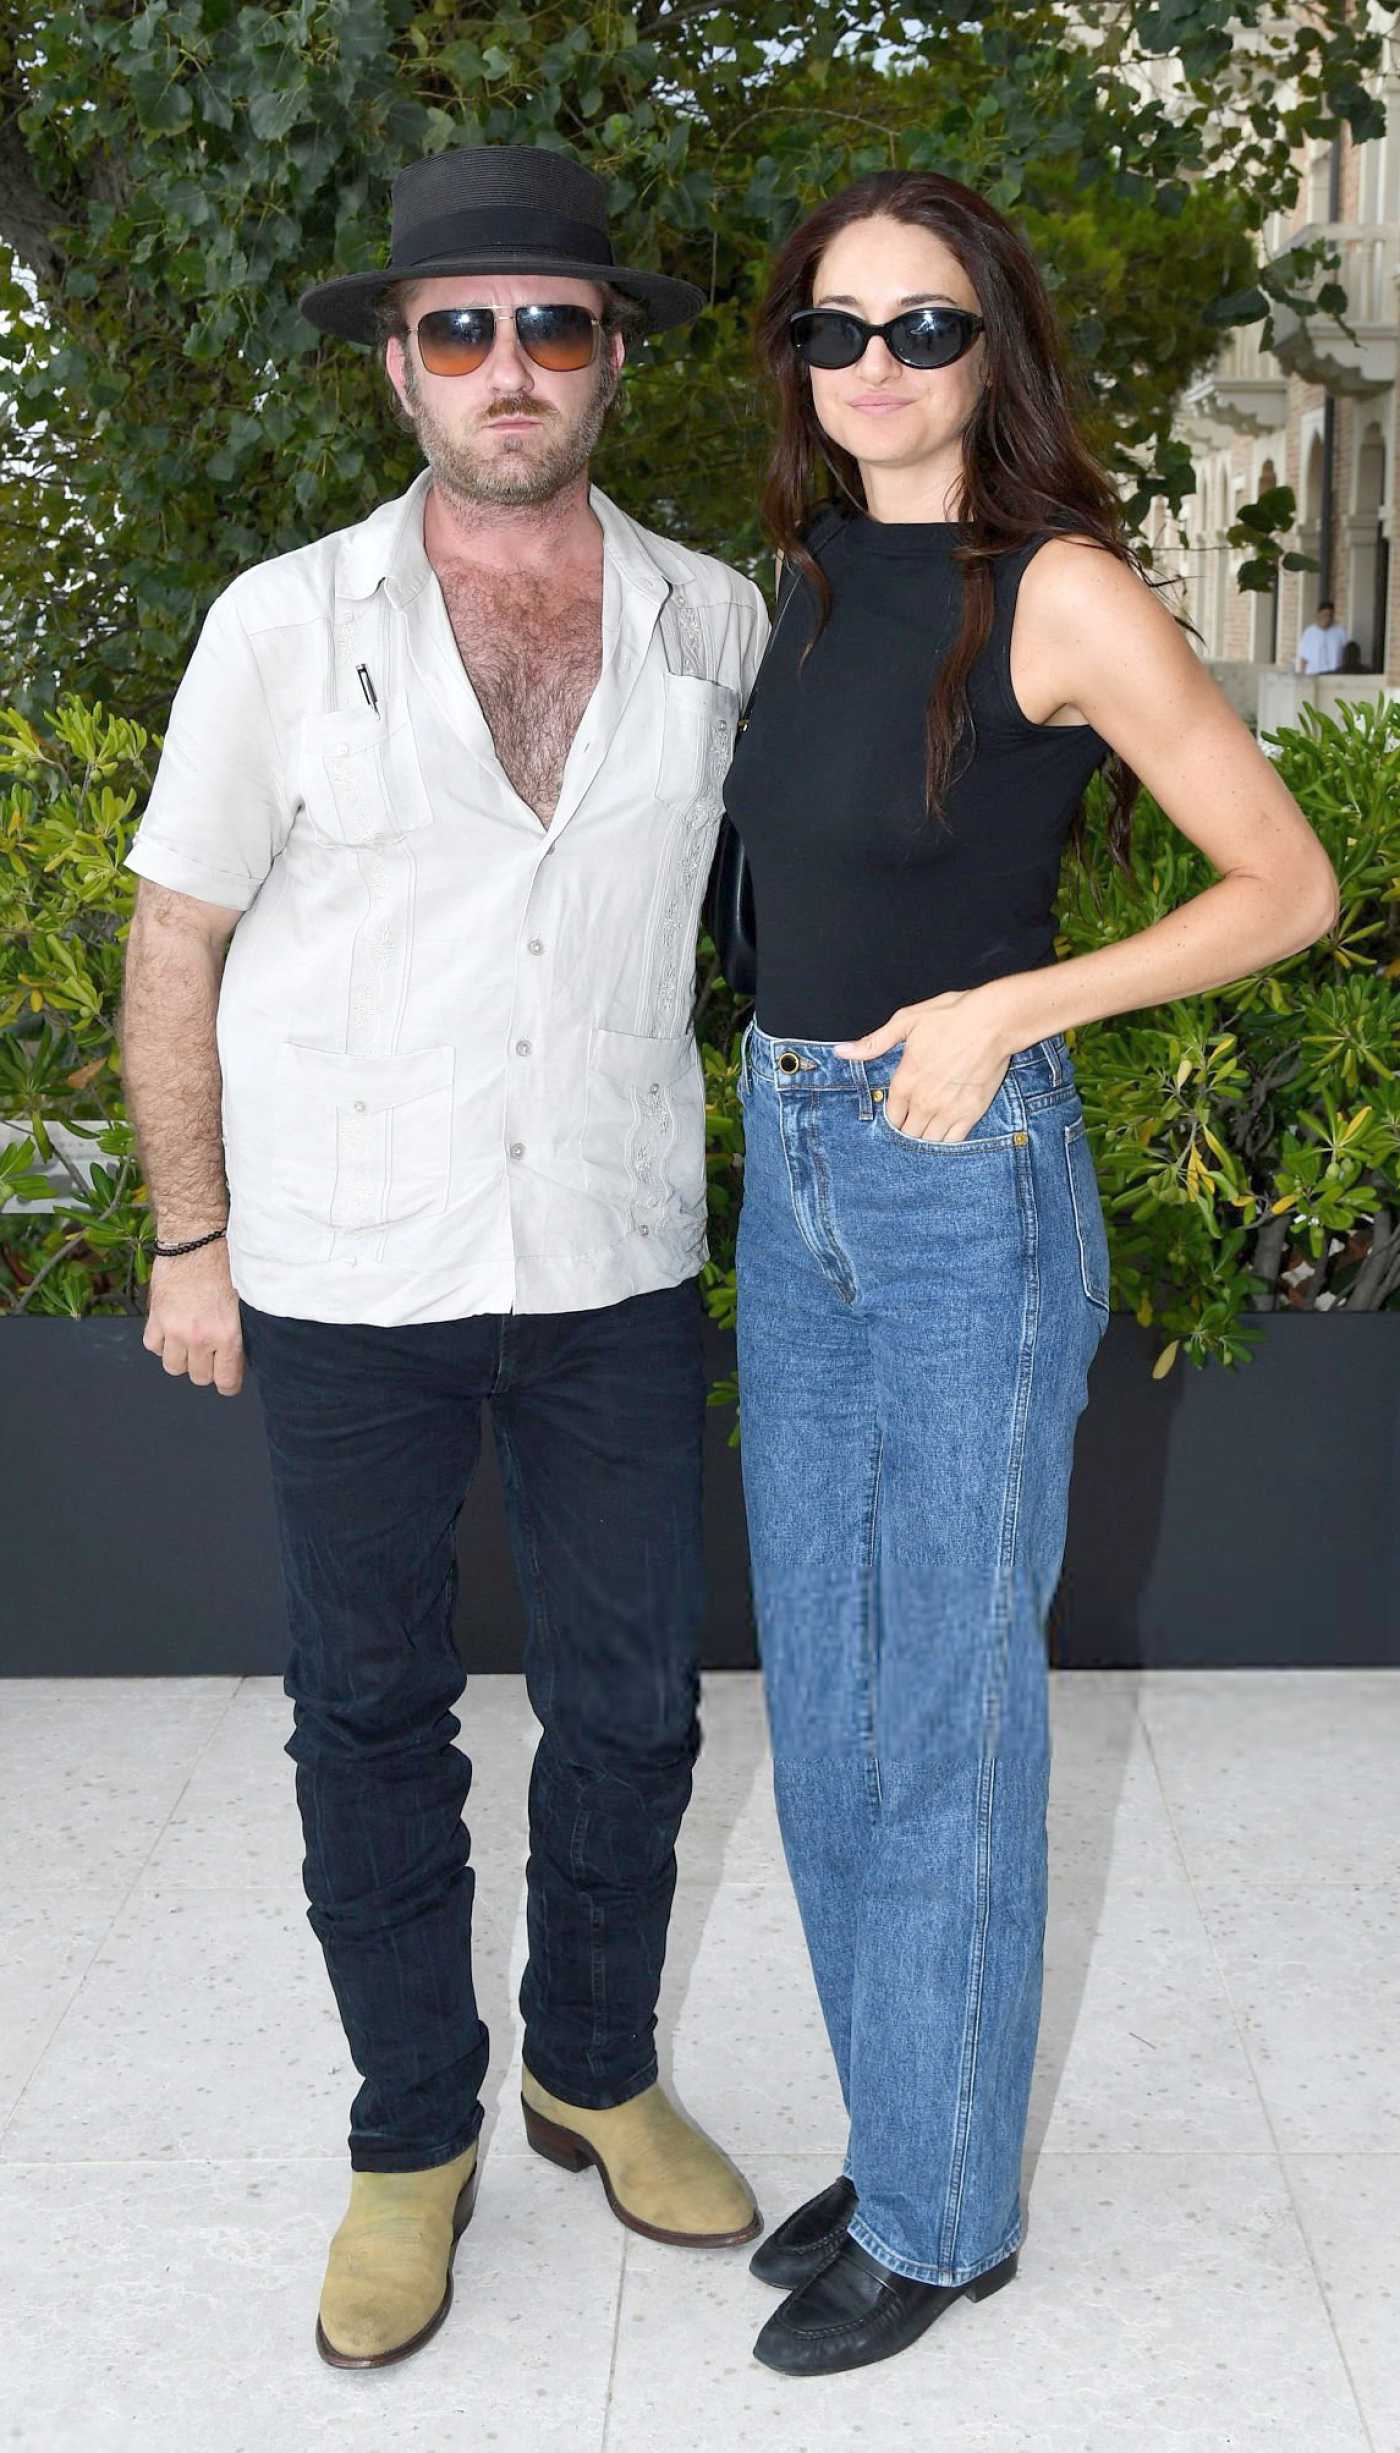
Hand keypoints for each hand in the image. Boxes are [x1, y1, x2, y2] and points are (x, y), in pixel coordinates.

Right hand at [142, 1239, 243, 1394]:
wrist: (196, 1239)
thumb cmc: (227, 1264)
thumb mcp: (245, 1302)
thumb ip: (240, 1331)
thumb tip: (239, 1355)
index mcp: (227, 1334)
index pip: (226, 1381)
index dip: (228, 1384)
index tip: (227, 1380)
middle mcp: (199, 1337)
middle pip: (199, 1377)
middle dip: (206, 1368)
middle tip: (211, 1353)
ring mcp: (174, 1329)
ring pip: (174, 1367)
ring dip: (183, 1358)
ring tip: (190, 1341)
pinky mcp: (155, 1317)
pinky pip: (153, 1346)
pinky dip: (161, 1342)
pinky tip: (172, 1329)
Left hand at [834, 986, 1015, 1142]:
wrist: (994, 1021)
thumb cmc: (951, 1017)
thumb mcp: (906, 1022)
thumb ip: (873, 1042)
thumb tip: (842, 1052)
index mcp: (905, 1081)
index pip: (891, 1117)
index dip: (894, 1118)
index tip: (900, 1114)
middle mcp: (924, 1101)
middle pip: (907, 1133)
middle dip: (908, 1130)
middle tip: (914, 1124)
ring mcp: (948, 1110)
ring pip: (928, 1141)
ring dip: (925, 1138)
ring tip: (928, 1130)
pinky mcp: (972, 1113)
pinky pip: (953, 1141)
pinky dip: (947, 1142)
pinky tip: (946, 1134)